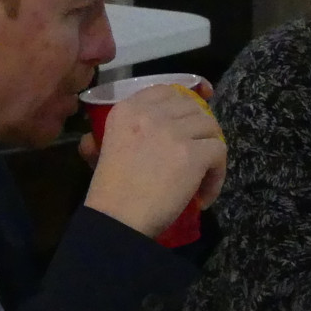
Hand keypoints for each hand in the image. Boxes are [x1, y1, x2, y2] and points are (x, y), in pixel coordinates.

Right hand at [81, 83, 226, 238]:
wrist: (117, 218)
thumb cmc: (106, 193)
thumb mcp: (97, 155)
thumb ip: (97, 140)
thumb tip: (90, 141)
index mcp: (126, 109)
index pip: (166, 91)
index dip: (183, 103)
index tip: (188, 122)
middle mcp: (151, 114)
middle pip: (193, 107)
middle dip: (200, 128)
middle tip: (199, 151)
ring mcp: (174, 132)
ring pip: (210, 127)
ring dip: (211, 151)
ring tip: (203, 176)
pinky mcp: (192, 154)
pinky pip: (219, 151)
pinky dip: (217, 174)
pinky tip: (204, 195)